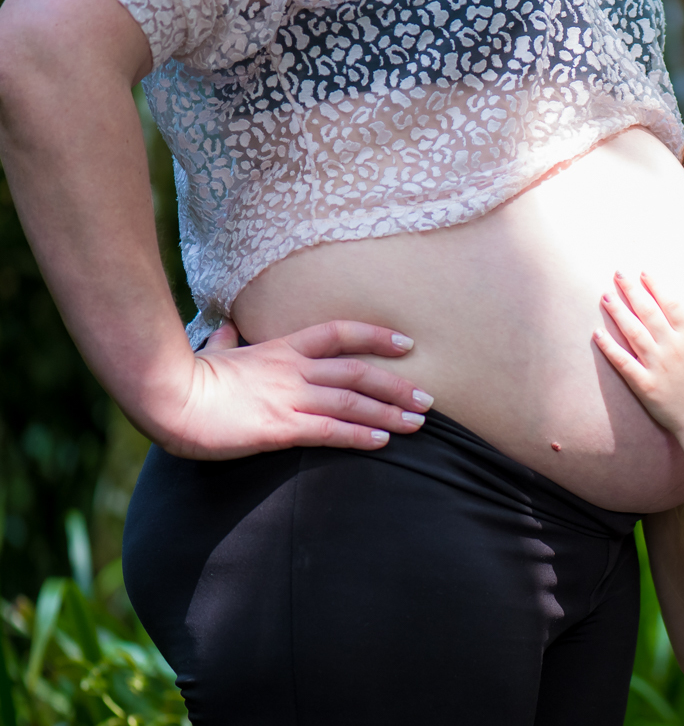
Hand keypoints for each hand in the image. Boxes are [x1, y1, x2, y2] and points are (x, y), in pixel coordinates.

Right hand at [149, 320, 432, 458]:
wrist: (166, 397)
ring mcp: (289, 397)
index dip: (376, 336)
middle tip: (428, 398)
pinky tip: (383, 441)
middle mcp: (293, 369)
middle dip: (398, 384)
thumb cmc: (187, 377)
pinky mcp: (280, 427)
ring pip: (352, 400)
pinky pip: (330, 430)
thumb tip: (226, 330)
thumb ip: (227, 341)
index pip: (340, 333)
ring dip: (390, 412)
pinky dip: (360, 434)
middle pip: (359, 370)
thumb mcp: (214, 352)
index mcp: (281, 348)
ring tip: (418, 422)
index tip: (406, 343)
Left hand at [593, 271, 683, 434]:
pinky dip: (609, 348)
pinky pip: (623, 363)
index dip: (656, 285)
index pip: (671, 303)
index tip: (644, 271)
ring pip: (633, 333)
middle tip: (617, 273)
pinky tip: (597, 333)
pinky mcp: (644, 384)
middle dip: (632, 290)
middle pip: (648, 312)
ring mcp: (657, 366)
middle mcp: (672, 348)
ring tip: (604, 296)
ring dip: (618, 312)